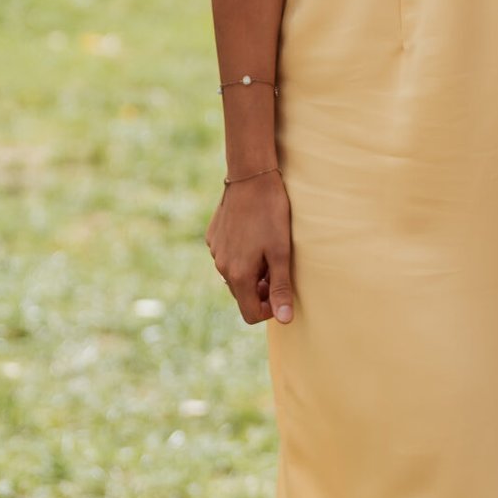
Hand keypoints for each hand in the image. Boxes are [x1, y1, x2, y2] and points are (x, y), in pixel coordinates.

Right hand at [206, 174, 294, 324]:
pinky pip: (227, 256)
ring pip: (234, 275)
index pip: (250, 314)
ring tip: (269, 249)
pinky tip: (254, 235)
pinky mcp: (213, 236)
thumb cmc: (271, 214)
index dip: (269, 310)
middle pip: (242, 295)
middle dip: (261, 290)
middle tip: (279, 268)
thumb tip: (285, 320)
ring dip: (252, 272)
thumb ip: (281, 288)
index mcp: (238, 275)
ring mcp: (215, 251)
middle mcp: (221, 267)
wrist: (251, 177)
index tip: (282, 293)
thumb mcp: (282, 253)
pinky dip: (241, 255)